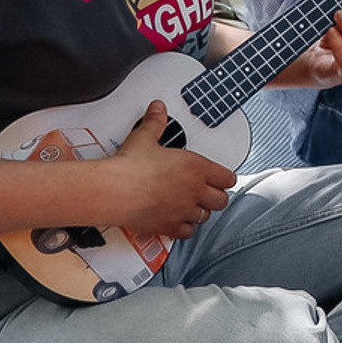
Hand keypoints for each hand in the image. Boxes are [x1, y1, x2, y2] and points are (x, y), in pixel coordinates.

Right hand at [100, 101, 235, 239]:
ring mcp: (183, 211)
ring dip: (199, 211)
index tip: (218, 177)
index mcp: (196, 168)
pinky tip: (177, 221)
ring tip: (190, 205)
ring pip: (205, 217)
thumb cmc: (130, 166)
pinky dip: (184, 228)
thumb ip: (156, 123)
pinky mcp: (169, 226)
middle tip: (205, 192)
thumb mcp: (144, 137)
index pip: (228, 178)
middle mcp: (194, 191)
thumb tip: (158, 110)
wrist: (113, 191)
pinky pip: (187, 232)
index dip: (223, 178)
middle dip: (214, 196)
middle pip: (221, 200)